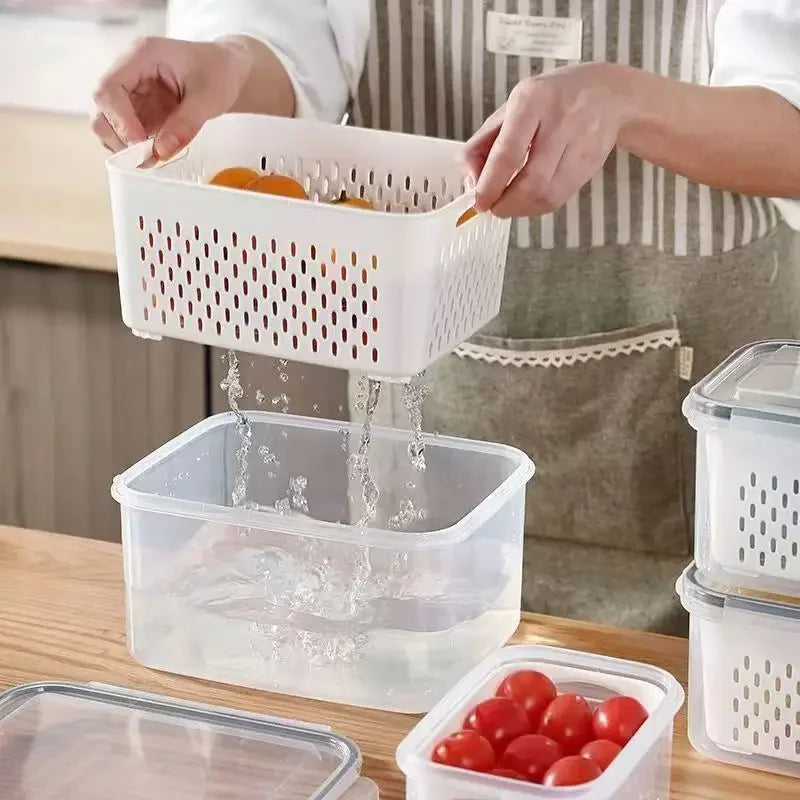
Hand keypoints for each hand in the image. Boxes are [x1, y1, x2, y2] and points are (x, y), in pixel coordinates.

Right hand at [91, 36, 254, 158]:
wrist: (227, 70)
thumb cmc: (219, 73)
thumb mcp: (209, 97)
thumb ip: (185, 123)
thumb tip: (160, 152)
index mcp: (141, 56)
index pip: (109, 88)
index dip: (119, 120)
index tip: (141, 145)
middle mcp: (129, 72)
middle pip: (102, 108)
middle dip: (119, 136)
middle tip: (147, 158)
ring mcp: (132, 92)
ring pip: (108, 123)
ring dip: (125, 145)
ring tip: (154, 158)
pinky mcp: (139, 110)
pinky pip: (125, 132)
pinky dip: (135, 147)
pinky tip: (156, 154)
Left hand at [465, 62, 632, 217]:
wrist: (608, 94)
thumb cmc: (551, 100)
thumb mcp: (512, 107)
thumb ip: (485, 141)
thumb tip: (470, 178)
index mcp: (531, 102)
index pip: (507, 154)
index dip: (490, 186)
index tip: (479, 202)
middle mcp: (559, 122)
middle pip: (530, 182)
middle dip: (506, 205)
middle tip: (493, 209)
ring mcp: (580, 144)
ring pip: (547, 195)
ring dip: (522, 210)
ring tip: (509, 206)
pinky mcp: (591, 164)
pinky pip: (560, 198)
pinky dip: (538, 208)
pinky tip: (528, 202)